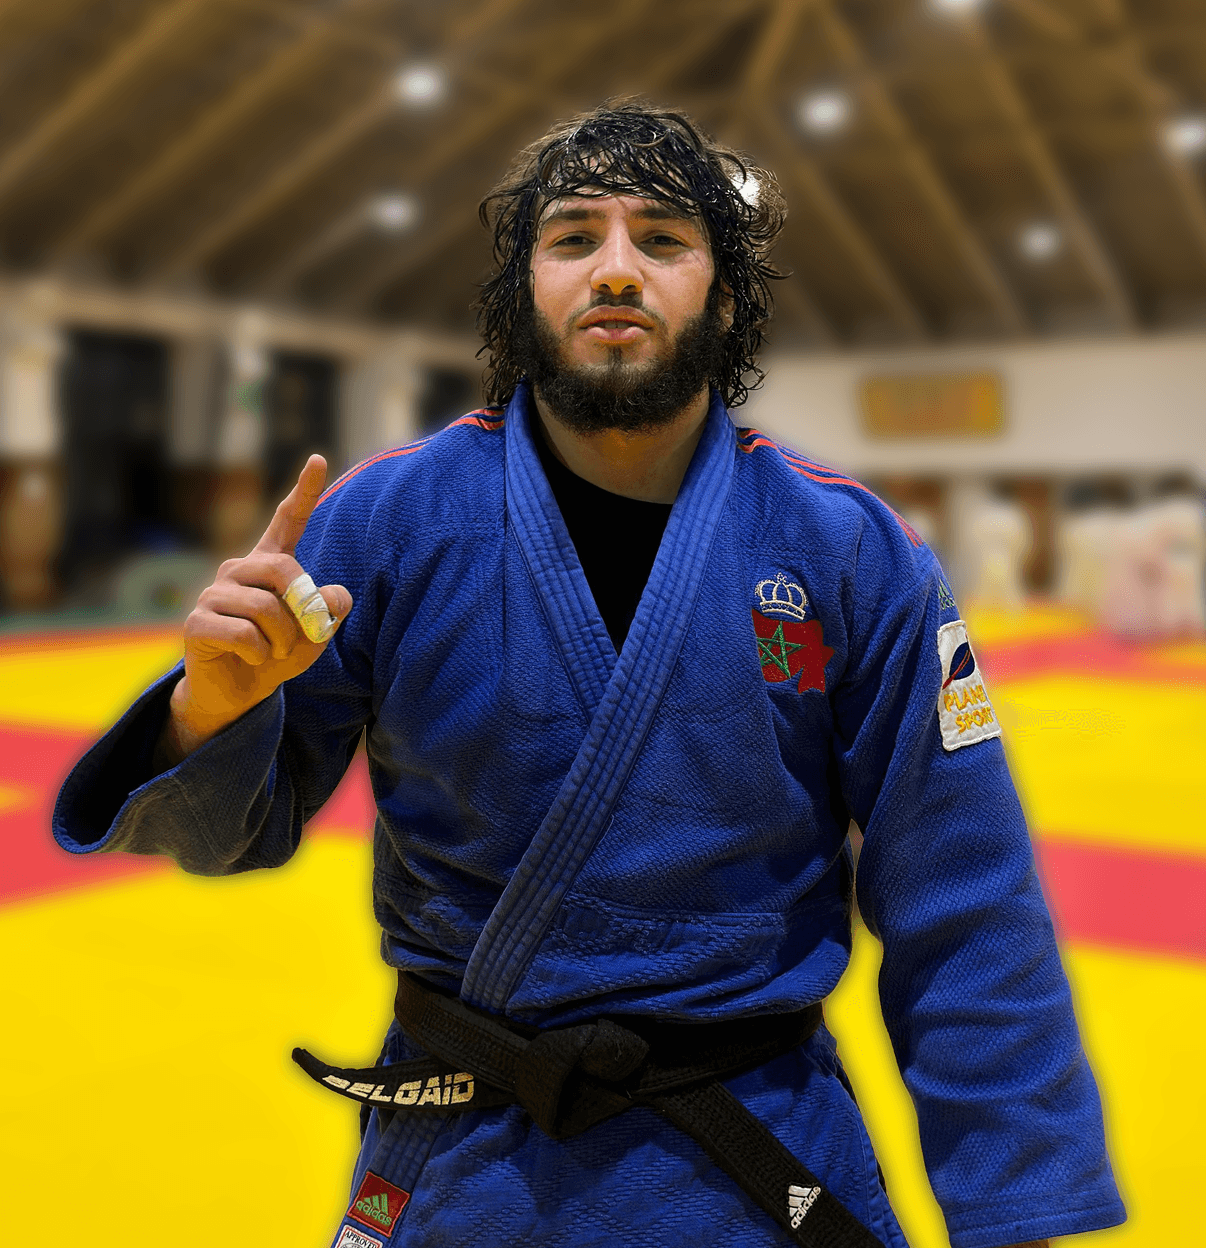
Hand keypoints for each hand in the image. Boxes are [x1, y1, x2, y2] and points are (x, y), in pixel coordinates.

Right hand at [162, 455, 351, 762]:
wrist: (238, 694)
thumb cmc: (277, 656)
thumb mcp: (314, 635)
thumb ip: (329, 612)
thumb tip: (336, 596)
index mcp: (268, 565)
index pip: (287, 521)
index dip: (304, 491)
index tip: (319, 458)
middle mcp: (237, 570)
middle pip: (282, 570)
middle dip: (303, 608)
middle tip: (304, 635)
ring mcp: (213, 593)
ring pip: (265, 608)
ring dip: (284, 639)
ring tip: (276, 652)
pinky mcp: (197, 622)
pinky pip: (244, 634)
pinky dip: (260, 654)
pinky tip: (253, 659)